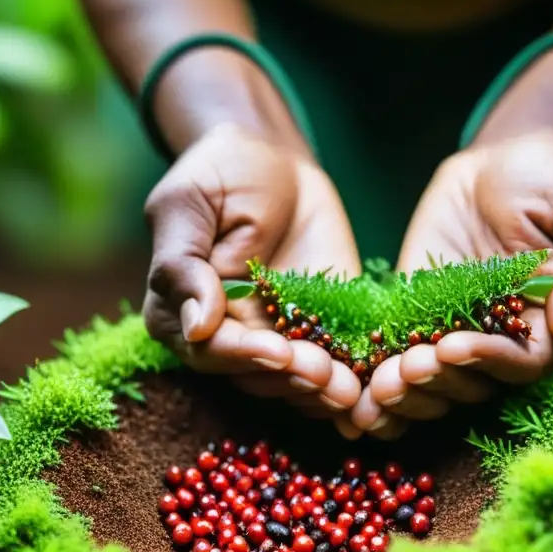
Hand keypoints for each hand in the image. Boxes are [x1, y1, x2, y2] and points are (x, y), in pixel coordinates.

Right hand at [143, 123, 361, 417]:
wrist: (275, 159)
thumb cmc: (221, 173)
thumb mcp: (187, 204)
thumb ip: (183, 265)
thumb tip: (196, 328)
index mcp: (181, 312)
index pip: (209, 350)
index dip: (243, 355)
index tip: (279, 351)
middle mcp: (226, 336)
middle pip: (253, 375)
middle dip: (290, 378)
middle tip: (324, 373)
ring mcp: (274, 338)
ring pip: (292, 382)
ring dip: (320, 392)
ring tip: (352, 390)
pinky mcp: (318, 332)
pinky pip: (332, 367)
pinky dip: (350, 385)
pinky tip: (371, 393)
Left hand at [345, 129, 552, 438]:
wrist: (503, 154)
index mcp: (548, 324)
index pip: (523, 363)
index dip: (488, 361)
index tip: (452, 347)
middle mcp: (501, 337)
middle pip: (473, 384)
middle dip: (438, 382)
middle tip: (406, 370)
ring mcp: (454, 329)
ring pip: (433, 383)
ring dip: (406, 392)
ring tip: (379, 384)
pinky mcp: (414, 315)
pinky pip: (396, 354)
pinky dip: (376, 376)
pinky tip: (355, 388)